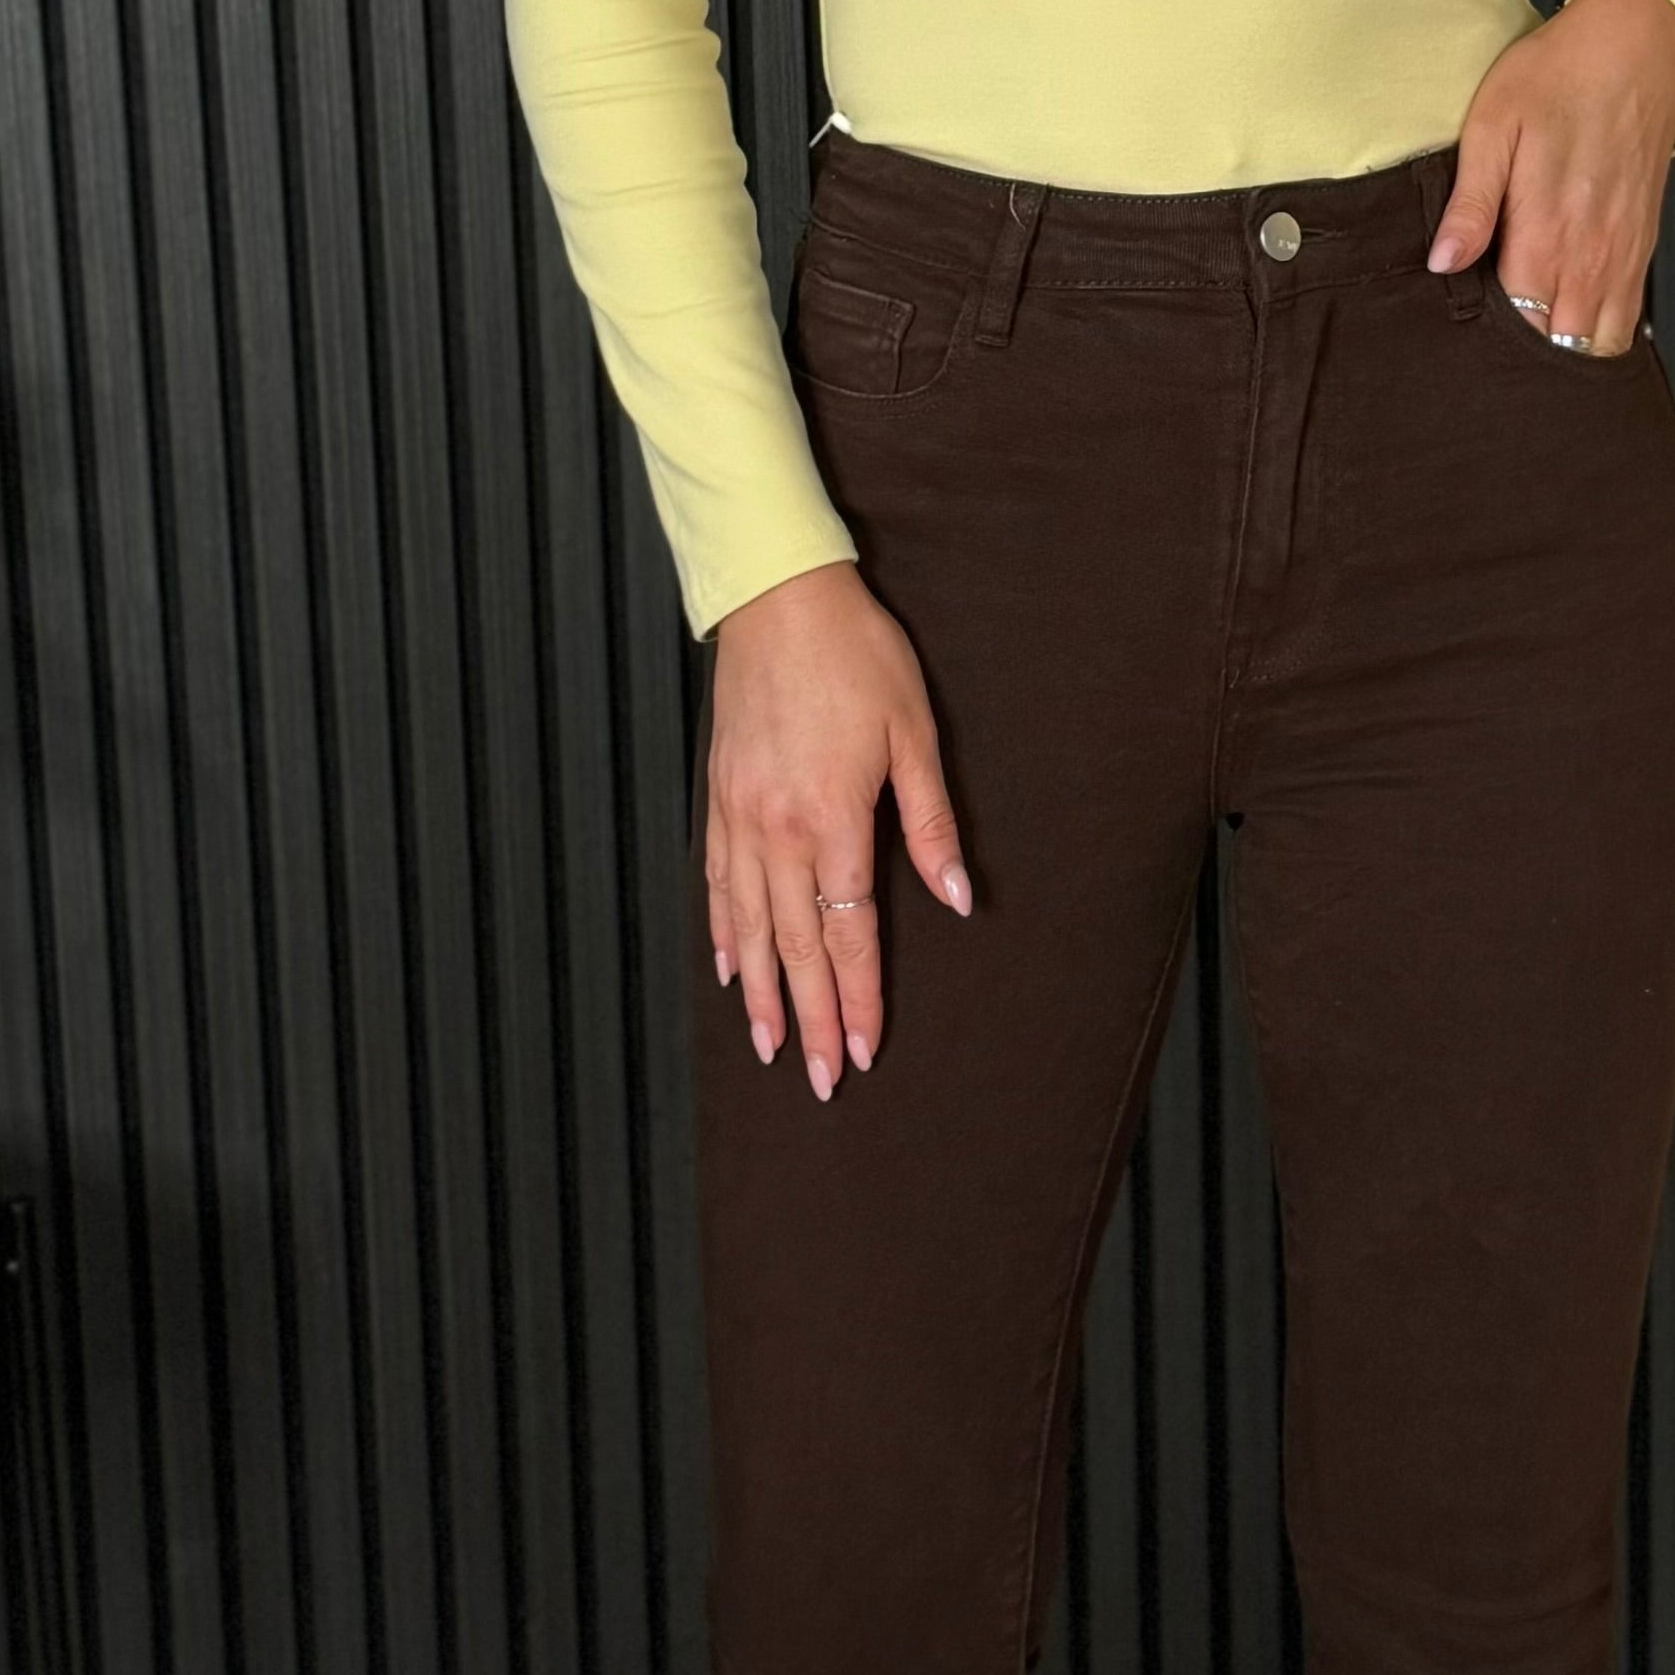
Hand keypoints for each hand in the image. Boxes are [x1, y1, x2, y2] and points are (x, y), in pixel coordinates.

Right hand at [702, 561, 972, 1092]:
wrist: (777, 596)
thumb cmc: (856, 655)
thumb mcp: (914, 733)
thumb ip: (932, 823)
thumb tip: (957, 896)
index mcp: (832, 818)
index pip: (848, 932)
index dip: (858, 997)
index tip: (861, 1049)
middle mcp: (777, 829)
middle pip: (794, 946)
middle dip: (808, 1017)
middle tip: (815, 1078)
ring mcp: (739, 815)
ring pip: (748, 926)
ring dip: (759, 992)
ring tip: (767, 1046)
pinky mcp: (719, 796)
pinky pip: (718, 882)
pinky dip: (723, 932)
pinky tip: (728, 968)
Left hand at [1428, 0, 1674, 350]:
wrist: (1636, 47)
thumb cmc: (1559, 76)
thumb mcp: (1493, 126)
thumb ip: (1470, 204)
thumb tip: (1441, 263)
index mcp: (1547, 231)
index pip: (1517, 327)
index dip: (1486, 343)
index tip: (1459, 341)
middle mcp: (1592, 255)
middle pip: (1558, 347)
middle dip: (1524, 359)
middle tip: (1486, 351)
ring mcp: (1623, 256)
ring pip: (1598, 345)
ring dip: (1564, 351)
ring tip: (1527, 344)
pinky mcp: (1641, 248)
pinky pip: (1626, 321)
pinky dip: (1598, 335)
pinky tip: (1566, 323)